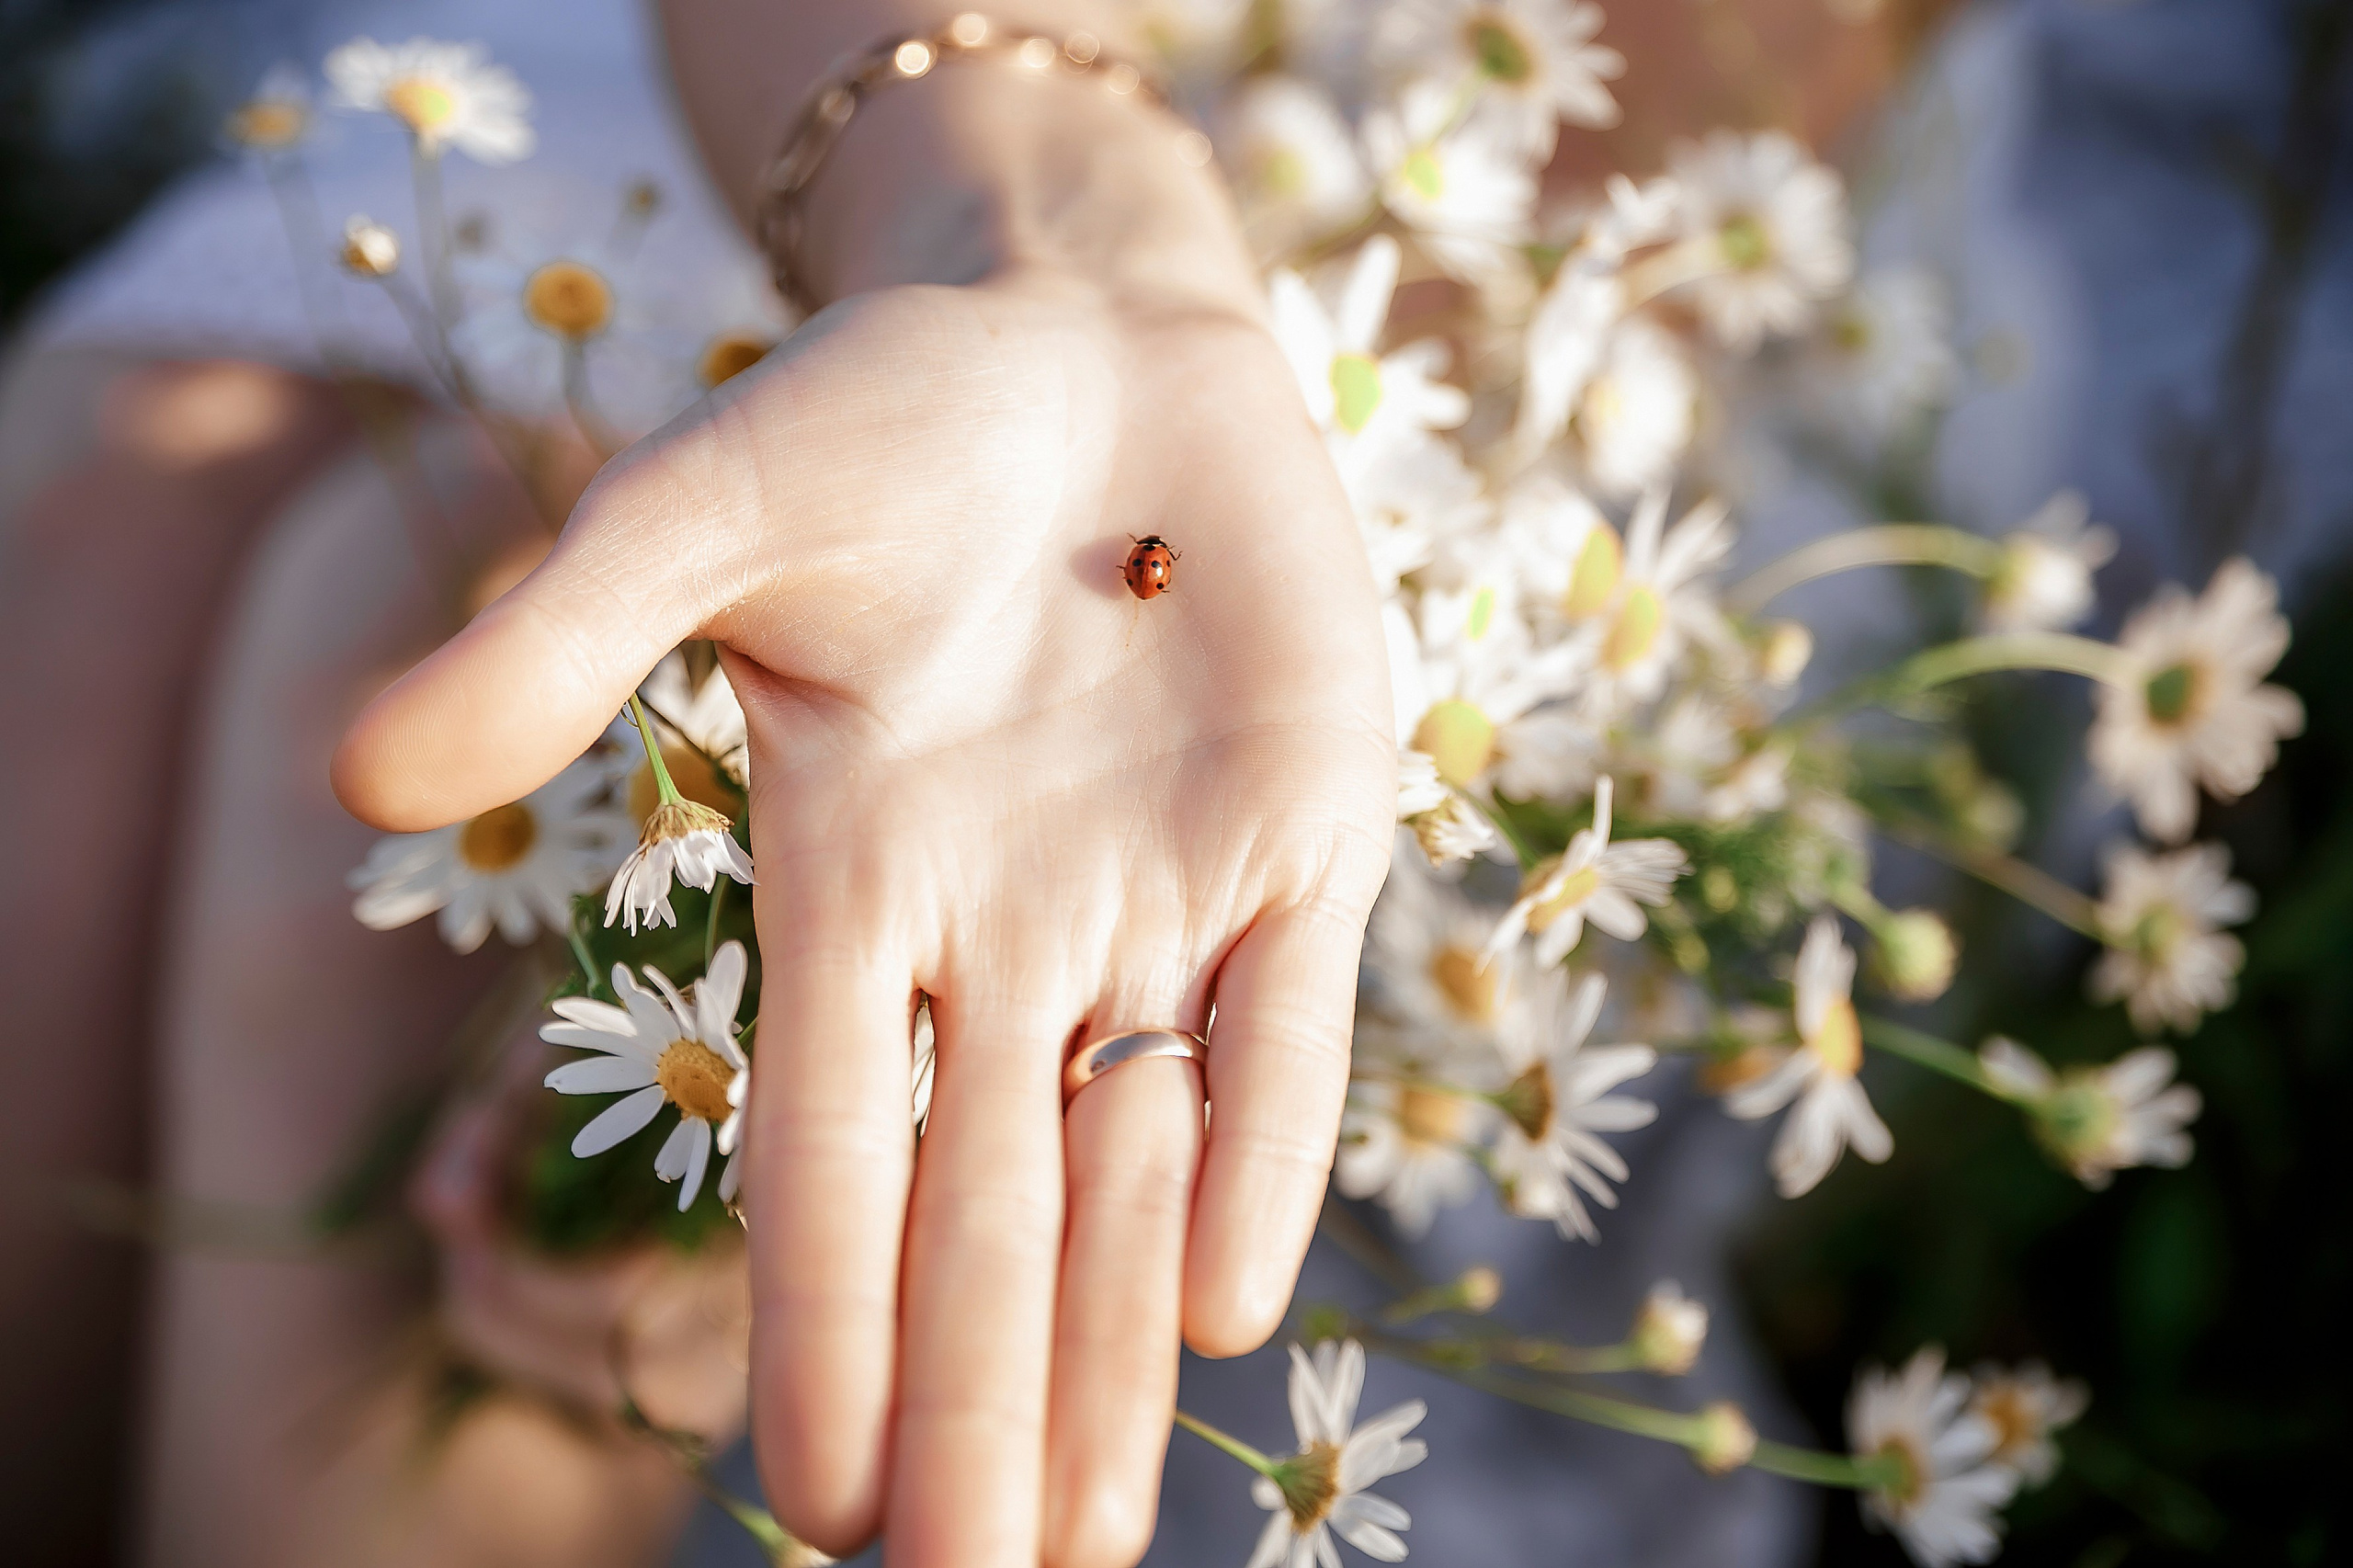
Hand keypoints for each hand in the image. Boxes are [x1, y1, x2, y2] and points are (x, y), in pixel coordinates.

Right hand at [333, 143, 1395, 1567]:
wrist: (1087, 334)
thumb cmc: (883, 417)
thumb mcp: (706, 508)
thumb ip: (560, 638)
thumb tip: (356, 779)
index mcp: (855, 883)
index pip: (828, 1153)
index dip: (818, 1314)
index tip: (817, 1495)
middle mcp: (1006, 931)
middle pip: (985, 1215)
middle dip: (977, 1405)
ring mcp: (1163, 893)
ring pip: (1130, 1166)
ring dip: (1109, 1351)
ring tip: (1085, 1548)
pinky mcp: (1309, 834)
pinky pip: (1283, 1029)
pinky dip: (1259, 1153)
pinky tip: (1228, 1311)